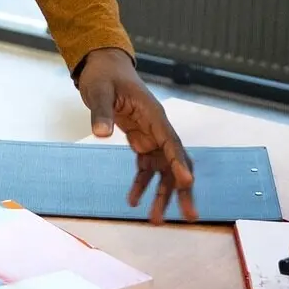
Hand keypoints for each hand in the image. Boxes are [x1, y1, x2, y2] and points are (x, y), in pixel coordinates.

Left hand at [77, 48, 195, 221]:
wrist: (104, 68)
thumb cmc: (105, 77)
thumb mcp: (99, 91)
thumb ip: (101, 112)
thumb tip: (101, 133)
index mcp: (153, 114)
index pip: (170, 141)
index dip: (179, 162)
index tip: (187, 182)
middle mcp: (158, 128)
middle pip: (175, 161)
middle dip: (182, 189)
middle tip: (190, 215)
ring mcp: (151, 137)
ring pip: (163, 170)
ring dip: (162, 194)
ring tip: (156, 220)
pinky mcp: (141, 142)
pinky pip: (145, 168)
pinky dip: (141, 185)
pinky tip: (133, 202)